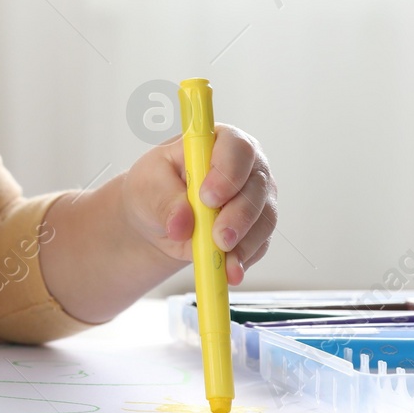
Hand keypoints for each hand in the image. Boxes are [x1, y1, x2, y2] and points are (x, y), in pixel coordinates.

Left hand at [120, 124, 276, 284]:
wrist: (157, 219)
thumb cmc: (154, 187)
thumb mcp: (149, 184)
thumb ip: (165, 199)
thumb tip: (181, 223)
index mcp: (220, 142)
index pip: (237, 148)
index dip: (227, 172)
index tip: (207, 197)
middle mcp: (247, 167)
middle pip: (257, 186)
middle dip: (239, 215)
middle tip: (218, 237)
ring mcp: (256, 199)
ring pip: (264, 218)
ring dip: (244, 242)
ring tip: (222, 259)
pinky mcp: (256, 229)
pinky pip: (259, 244)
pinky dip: (244, 259)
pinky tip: (229, 270)